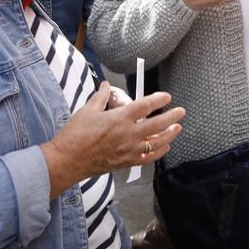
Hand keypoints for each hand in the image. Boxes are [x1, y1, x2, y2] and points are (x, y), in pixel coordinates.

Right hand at [41, 83, 184, 197]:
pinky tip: (165, 147)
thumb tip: (107, 86)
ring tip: (178, 128)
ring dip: (169, 135)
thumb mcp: (87, 110)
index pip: (145, 106)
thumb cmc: (75, 135)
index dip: (158, 99)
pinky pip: (147, 157)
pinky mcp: (126, 162)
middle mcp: (127, 134)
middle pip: (156, 125)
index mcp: (119, 119)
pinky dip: (158, 152)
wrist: (68, 160)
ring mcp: (128, 150)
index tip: (166, 96)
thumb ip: (101, 97)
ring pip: (156, 143)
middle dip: (171, 117)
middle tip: (181, 112)